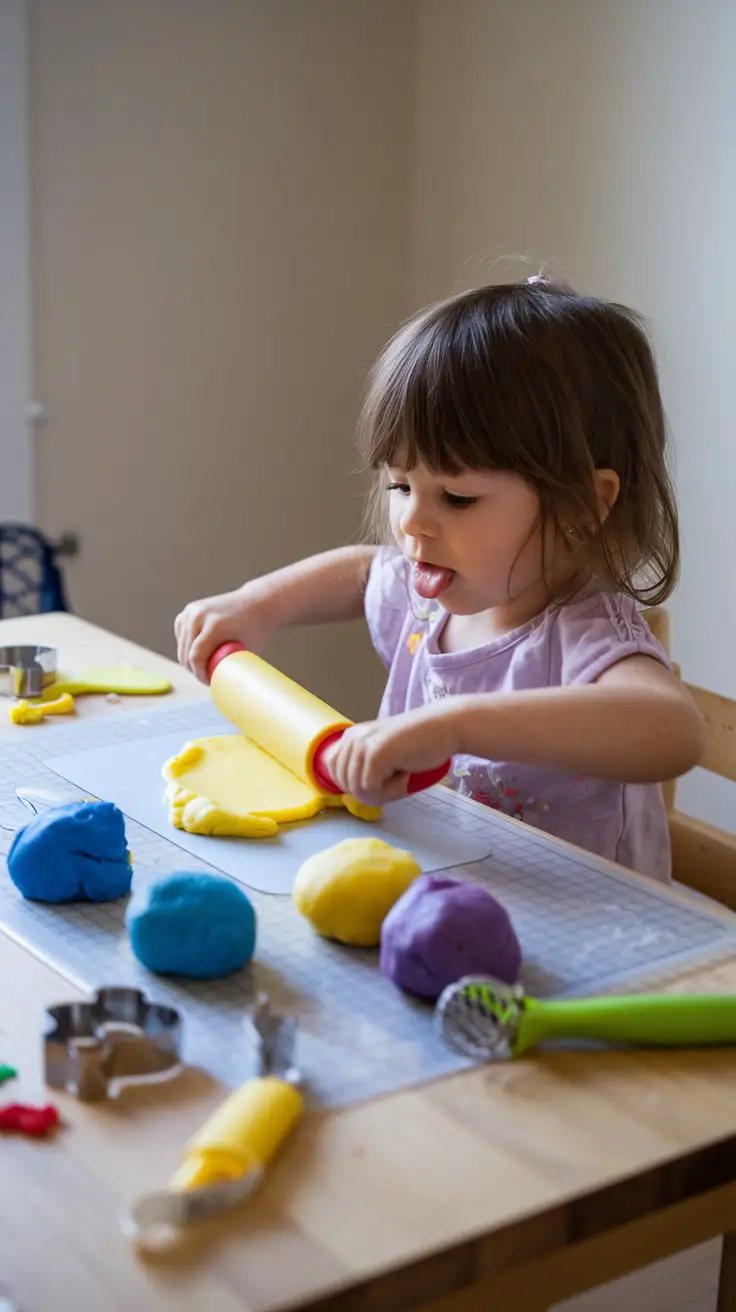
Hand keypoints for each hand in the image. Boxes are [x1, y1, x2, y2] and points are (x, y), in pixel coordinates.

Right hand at [175, 582, 275, 682]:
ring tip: (205, 667)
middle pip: (185, 653)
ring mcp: (192, 611)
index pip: (195, 657)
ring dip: (189, 660)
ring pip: (181, 646)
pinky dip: (187, 646)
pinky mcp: (188, 610)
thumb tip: (230, 695)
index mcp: (215, 625)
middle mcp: (199, 615)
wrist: (256, 604)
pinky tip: (199, 650)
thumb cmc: (254, 631)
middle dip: (194, 670)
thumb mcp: (248, 651)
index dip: (199, 674)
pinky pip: (181, 636)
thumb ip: (237, 670)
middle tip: (207, 678)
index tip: (209, 682)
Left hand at [326, 705, 457, 805]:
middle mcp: (352, 738)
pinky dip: (393, 790)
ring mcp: (362, 745)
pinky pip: (372, 789)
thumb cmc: (420, 745)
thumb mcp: (383, 755)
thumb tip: (350, 795)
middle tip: (396, 777)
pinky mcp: (375, 754)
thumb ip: (363, 767)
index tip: (382, 778)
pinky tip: (406, 774)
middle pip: (346, 786)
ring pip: (358, 790)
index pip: (334, 773)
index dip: (357, 785)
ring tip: (403, 773)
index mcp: (350, 737)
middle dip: (372, 791)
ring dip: (384, 792)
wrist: (445, 728)